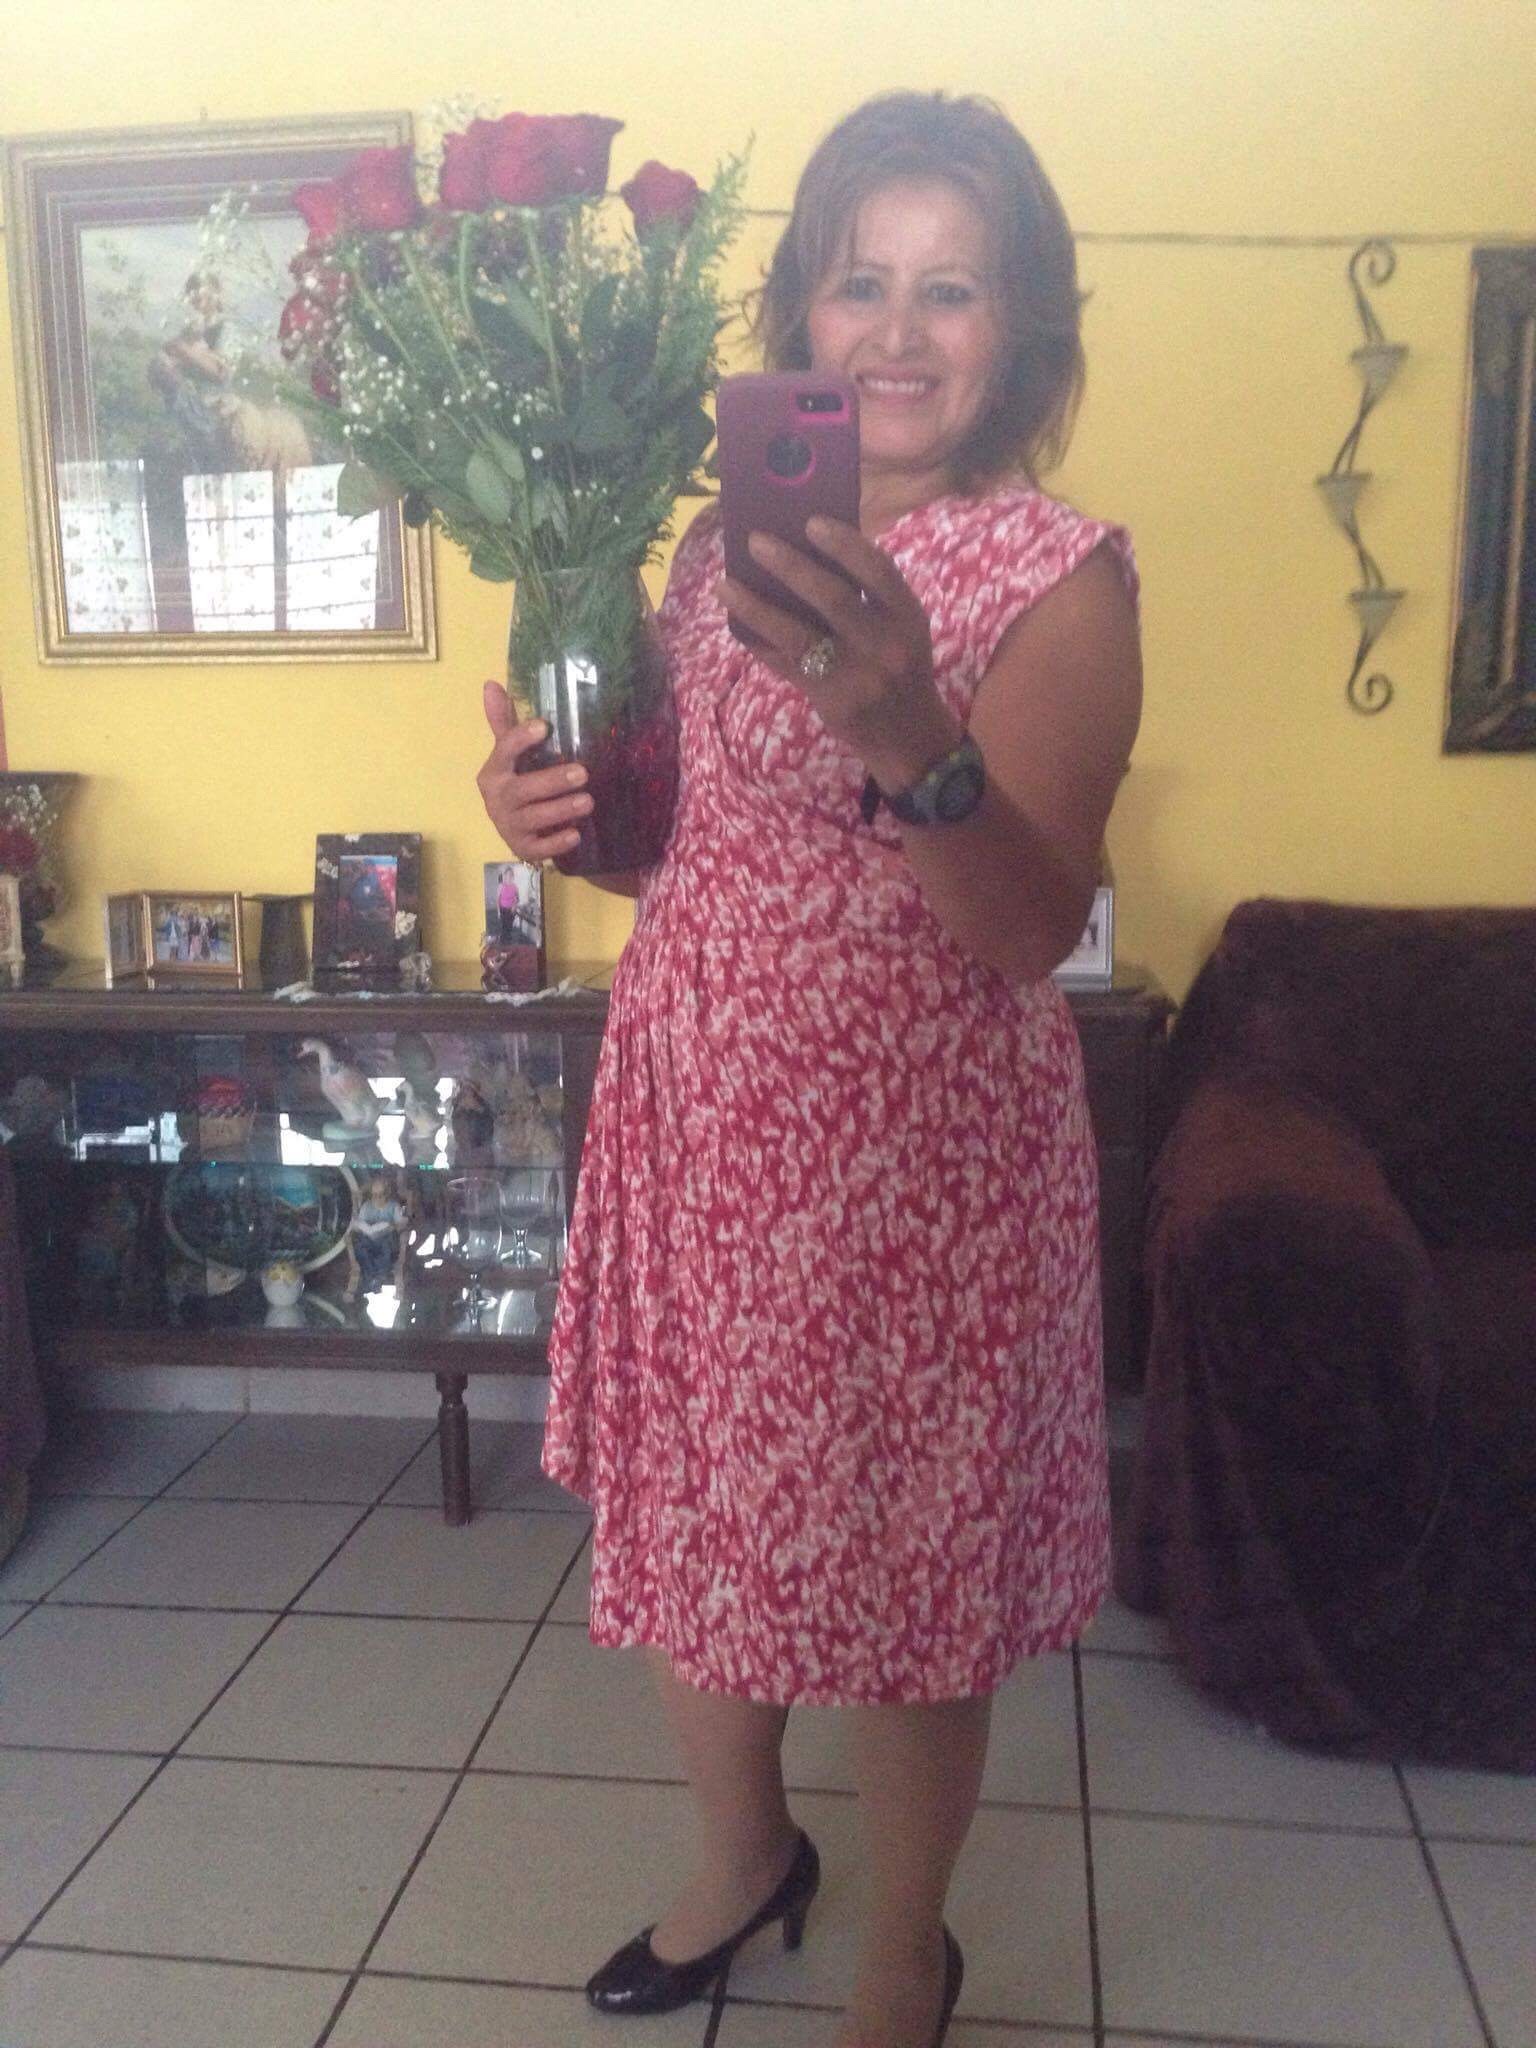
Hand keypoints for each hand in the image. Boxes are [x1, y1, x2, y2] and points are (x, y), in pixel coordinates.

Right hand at [475, 682, 593, 863]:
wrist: (514, 829)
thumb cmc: (515, 781)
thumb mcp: (508, 754)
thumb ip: (504, 722)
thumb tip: (491, 684)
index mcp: (494, 771)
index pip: (503, 751)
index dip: (521, 739)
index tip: (544, 726)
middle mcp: (497, 798)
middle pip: (522, 789)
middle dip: (553, 781)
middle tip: (584, 773)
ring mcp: (508, 825)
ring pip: (533, 818)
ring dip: (561, 810)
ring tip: (588, 801)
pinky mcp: (522, 847)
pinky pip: (538, 847)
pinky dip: (556, 843)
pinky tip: (576, 835)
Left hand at [716, 517, 958, 777]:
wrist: (910, 737)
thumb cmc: (899, 666)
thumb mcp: (901, 629)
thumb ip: (869, 596)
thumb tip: (805, 551)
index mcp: (907, 617)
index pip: (879, 571)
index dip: (845, 543)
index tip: (810, 521)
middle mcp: (886, 646)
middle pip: (833, 598)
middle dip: (790, 565)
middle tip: (755, 541)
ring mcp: (857, 677)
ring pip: (797, 634)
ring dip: (756, 606)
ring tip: (725, 584)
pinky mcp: (832, 700)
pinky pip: (786, 664)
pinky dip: (759, 641)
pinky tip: (737, 622)